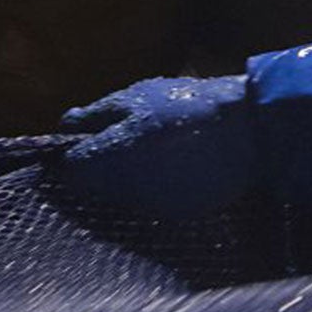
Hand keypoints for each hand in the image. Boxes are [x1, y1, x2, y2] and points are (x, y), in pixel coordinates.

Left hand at [57, 75, 255, 217]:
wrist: (246, 130)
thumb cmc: (184, 106)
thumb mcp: (134, 98)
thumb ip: (94, 115)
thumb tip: (66, 125)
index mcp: (105, 162)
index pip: (69, 170)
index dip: (75, 153)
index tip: (91, 138)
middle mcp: (122, 194)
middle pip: (97, 187)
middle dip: (105, 165)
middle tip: (130, 137)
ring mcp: (152, 207)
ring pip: (126, 195)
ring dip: (132, 177)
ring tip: (159, 149)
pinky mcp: (179, 213)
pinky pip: (156, 200)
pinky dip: (160, 185)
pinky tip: (179, 164)